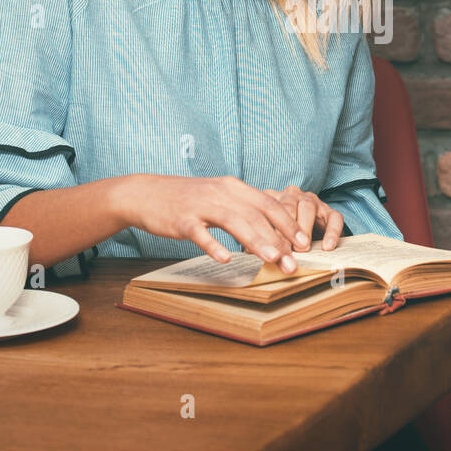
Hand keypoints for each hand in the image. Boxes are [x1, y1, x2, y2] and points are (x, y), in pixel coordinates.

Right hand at [115, 174, 308, 271]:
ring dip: (256, 241)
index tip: (303, 242)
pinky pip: (200, 233)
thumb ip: (243, 211)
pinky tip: (225, 259)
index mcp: (233, 187)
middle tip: (293, 262)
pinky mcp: (182, 219)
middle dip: (278, 239)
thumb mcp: (219, 198)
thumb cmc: (188, 200)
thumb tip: (272, 233)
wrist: (146, 193)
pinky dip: (214, 246)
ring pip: (234, 222)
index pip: (268, 203)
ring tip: (272, 260)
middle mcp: (221, 192)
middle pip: (256, 215)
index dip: (288, 222)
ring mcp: (201, 205)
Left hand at [260, 185, 344, 250]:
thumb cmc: (279, 235)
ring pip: (308, 207)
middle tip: (286, 250)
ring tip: (303, 249)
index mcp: (272, 199)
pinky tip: (327, 246)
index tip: (268, 250)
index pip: (268, 210)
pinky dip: (332, 232)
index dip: (268, 231)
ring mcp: (312, 200)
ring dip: (305, 229)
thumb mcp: (267, 233)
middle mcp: (291, 195)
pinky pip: (334, 218)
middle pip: (288, 206)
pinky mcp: (329, 210)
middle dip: (286, 230)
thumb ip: (260, 239)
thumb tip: (250, 250)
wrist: (303, 232)